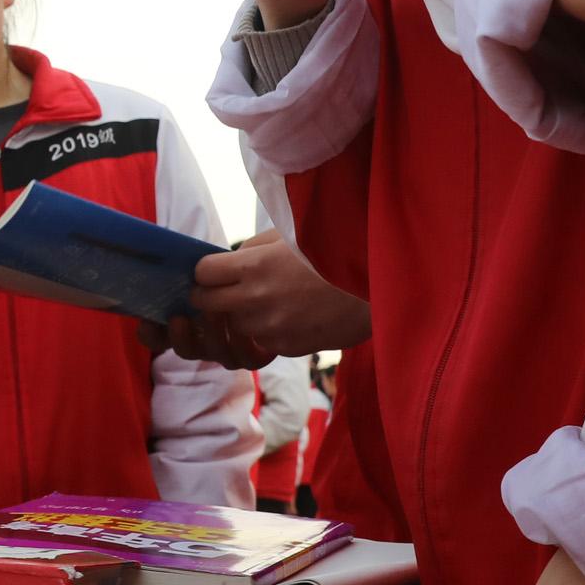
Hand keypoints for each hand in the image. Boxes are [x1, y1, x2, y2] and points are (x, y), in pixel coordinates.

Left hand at [166, 231, 370, 366]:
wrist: (381, 286)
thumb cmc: (335, 252)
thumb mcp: (289, 236)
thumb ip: (252, 248)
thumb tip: (228, 261)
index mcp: (255, 266)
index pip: (202, 273)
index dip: (206, 270)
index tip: (216, 269)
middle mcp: (256, 300)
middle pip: (207, 303)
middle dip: (211, 295)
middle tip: (225, 288)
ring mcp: (271, 328)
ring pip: (234, 325)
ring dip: (240, 315)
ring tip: (265, 299)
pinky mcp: (287, 348)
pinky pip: (261, 340)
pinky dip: (266, 330)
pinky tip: (289, 314)